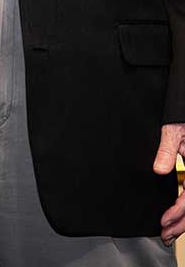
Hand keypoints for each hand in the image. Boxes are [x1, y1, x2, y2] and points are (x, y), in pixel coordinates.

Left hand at [153, 122, 184, 244]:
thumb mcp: (174, 130)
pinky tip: (178, 217)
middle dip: (182, 223)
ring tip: (170, 232)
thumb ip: (168, 149)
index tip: (164, 220)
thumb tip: (158, 170)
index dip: (179, 212)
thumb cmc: (182, 116)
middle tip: (165, 234)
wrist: (184, 106)